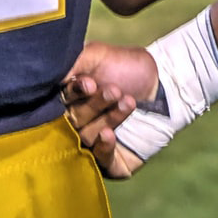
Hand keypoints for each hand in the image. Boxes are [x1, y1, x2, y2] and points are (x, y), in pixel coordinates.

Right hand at [62, 43, 158, 177]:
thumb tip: (53, 78)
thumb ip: (73, 61)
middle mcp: (75, 123)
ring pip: (87, 136)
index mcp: (69, 99)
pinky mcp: (109, 162)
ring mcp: (91, 143)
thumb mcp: (98, 55)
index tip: (90, 83)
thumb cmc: (127, 68)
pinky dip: (103, 147)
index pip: (61, 101)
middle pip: (73, 120)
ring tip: (128, 102)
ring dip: (107, 120)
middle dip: (94, 105)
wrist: (164, 84)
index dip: (74, 93)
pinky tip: (109, 134)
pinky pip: (100, 160)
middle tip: (114, 90)